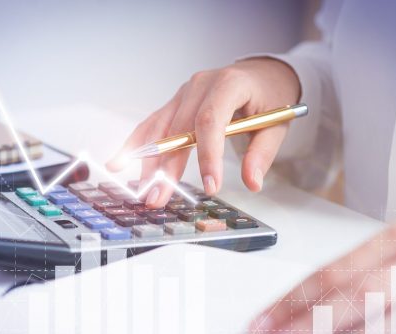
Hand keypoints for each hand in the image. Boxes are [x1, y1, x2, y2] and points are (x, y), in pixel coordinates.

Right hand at [106, 58, 299, 206]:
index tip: (210, 185)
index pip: (211, 120)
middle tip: (159, 197)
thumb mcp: (276, 123)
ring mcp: (184, 93)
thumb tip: (251, 183)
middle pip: (178, 128)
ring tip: (142, 190)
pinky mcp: (175, 103)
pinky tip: (119, 162)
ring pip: (160, 128)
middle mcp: (200, 85)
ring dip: (148, 161)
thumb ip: (262, 153)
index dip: (208, 155)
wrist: (261, 74)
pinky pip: (152, 124)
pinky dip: (136, 144)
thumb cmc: (269, 96)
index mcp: (228, 84)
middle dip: (167, 167)